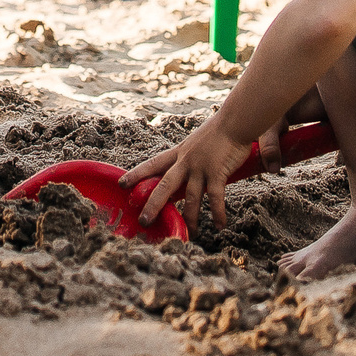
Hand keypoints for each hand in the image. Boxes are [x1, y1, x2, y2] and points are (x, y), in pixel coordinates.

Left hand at [119, 117, 253, 233]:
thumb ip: (187, 158)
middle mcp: (185, 161)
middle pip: (164, 185)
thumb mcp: (194, 144)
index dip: (136, 174)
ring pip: (191, 197)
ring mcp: (200, 167)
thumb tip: (182, 172)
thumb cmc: (217, 132)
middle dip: (153, 204)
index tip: (121, 184)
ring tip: (190, 233)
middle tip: (144, 221)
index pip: (152, 164)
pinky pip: (215, 197)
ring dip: (190, 217)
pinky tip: (220, 225)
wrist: (234, 122)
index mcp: (178, 153)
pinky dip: (218, 213)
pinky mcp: (217, 172)